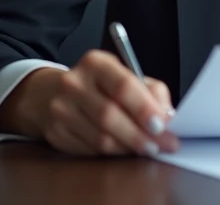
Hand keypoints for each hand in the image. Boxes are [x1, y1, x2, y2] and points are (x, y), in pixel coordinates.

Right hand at [0, 49, 178, 156]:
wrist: (52, 93)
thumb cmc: (101, 86)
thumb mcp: (126, 75)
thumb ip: (151, 91)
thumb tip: (167, 116)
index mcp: (96, 63)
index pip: (122, 86)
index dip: (144, 108)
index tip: (162, 125)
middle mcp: (74, 83)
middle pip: (110, 115)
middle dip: (140, 135)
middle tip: (161, 145)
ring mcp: (60, 109)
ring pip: (100, 138)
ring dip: (128, 148)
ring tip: (147, 149)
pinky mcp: (55, 132)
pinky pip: (90, 151)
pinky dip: (112, 155)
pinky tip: (124, 151)